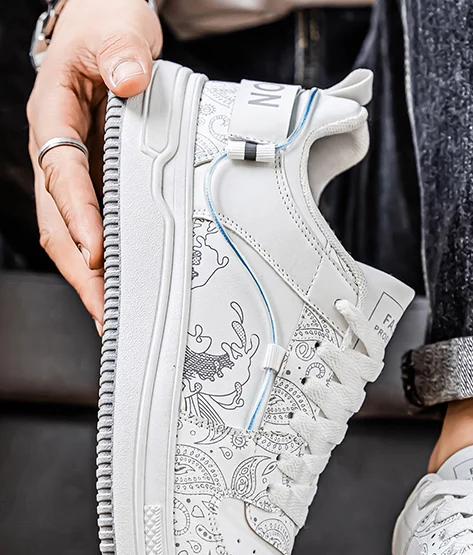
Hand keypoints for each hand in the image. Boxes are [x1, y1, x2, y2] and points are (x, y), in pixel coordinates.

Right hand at [27, 0, 161, 331]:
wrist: (105, 29)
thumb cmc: (106, 28)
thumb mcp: (118, 30)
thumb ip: (123, 53)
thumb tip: (129, 79)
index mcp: (53, 116)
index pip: (63, 173)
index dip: (79, 213)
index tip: (95, 248)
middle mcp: (57, 151)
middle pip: (59, 220)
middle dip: (81, 270)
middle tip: (106, 312)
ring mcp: (74, 172)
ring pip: (72, 233)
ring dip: (91, 278)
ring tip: (113, 319)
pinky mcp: (95, 182)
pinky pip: (94, 228)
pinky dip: (105, 262)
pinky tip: (122, 290)